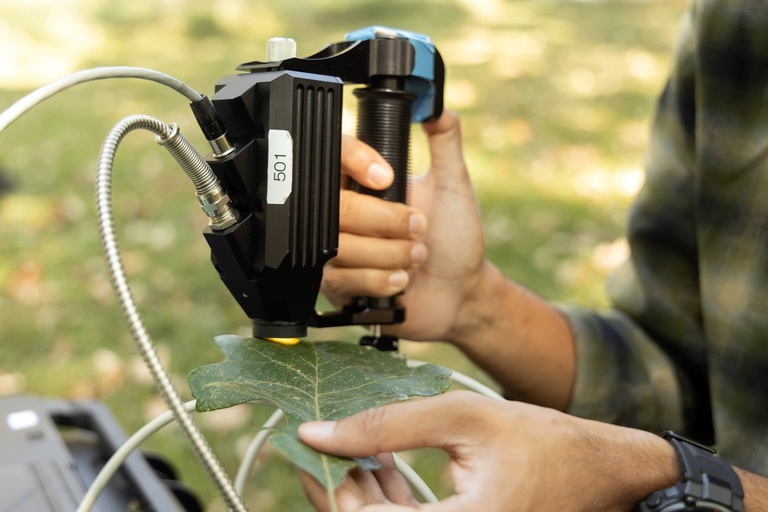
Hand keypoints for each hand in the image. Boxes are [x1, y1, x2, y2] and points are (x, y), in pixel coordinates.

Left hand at [299, 391, 679, 511]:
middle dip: (341, 485)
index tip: (305, 449)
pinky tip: (381, 456)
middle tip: (327, 440)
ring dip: (362, 487)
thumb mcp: (462, 418)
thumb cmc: (544, 443)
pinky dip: (389, 494)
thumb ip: (388, 425)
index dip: (325, 488)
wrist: (600, 470)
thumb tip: (319, 431)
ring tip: (353, 441)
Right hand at [322, 110, 486, 341]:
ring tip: (415, 257)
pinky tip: (401, 281)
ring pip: (340, 246)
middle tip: (419, 229)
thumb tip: (435, 102)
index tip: (389, 177)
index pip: (335, 155)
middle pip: (338, 207)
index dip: (355, 161)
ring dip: (390, 255)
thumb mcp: (453, 183)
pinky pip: (343, 279)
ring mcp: (337, 249)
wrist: (460, 292)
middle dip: (387, 222)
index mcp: (364, 183)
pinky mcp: (337, 285)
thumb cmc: (456, 238)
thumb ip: (445, 139)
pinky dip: (381, 280)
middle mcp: (345, 213)